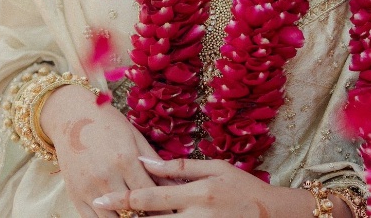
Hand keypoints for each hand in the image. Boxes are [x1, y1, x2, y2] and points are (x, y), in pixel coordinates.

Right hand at [39, 83, 159, 217]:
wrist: (72, 116)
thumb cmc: (108, 123)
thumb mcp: (135, 136)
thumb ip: (153, 160)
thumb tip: (175, 180)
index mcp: (125, 159)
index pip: (148, 191)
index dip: (161, 200)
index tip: (170, 204)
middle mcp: (106, 177)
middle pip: (132, 208)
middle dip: (147, 212)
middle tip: (157, 212)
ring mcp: (88, 189)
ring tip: (138, 214)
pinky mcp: (75, 196)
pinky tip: (117, 215)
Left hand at [92, 157, 317, 216]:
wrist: (270, 215)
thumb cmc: (242, 187)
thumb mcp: (215, 168)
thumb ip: (179, 166)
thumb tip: (146, 159)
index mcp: (197, 193)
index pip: (152, 196)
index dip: (124, 199)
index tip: (101, 198)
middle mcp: (195, 217)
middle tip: (100, 211)